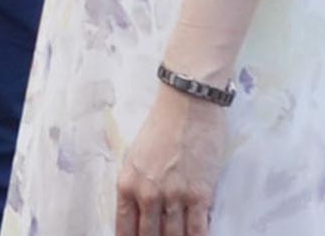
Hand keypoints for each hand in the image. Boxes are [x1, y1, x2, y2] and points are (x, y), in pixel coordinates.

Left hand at [117, 87, 226, 235]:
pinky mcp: (200, 194)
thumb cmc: (162, 124)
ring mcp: (175, 196)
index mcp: (128, 183)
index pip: (125, 227)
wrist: (188, 103)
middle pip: (149, 235)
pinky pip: (198, 229)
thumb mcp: (136, 155)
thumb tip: (142, 211)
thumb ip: (137, 184)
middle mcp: (148, 193)